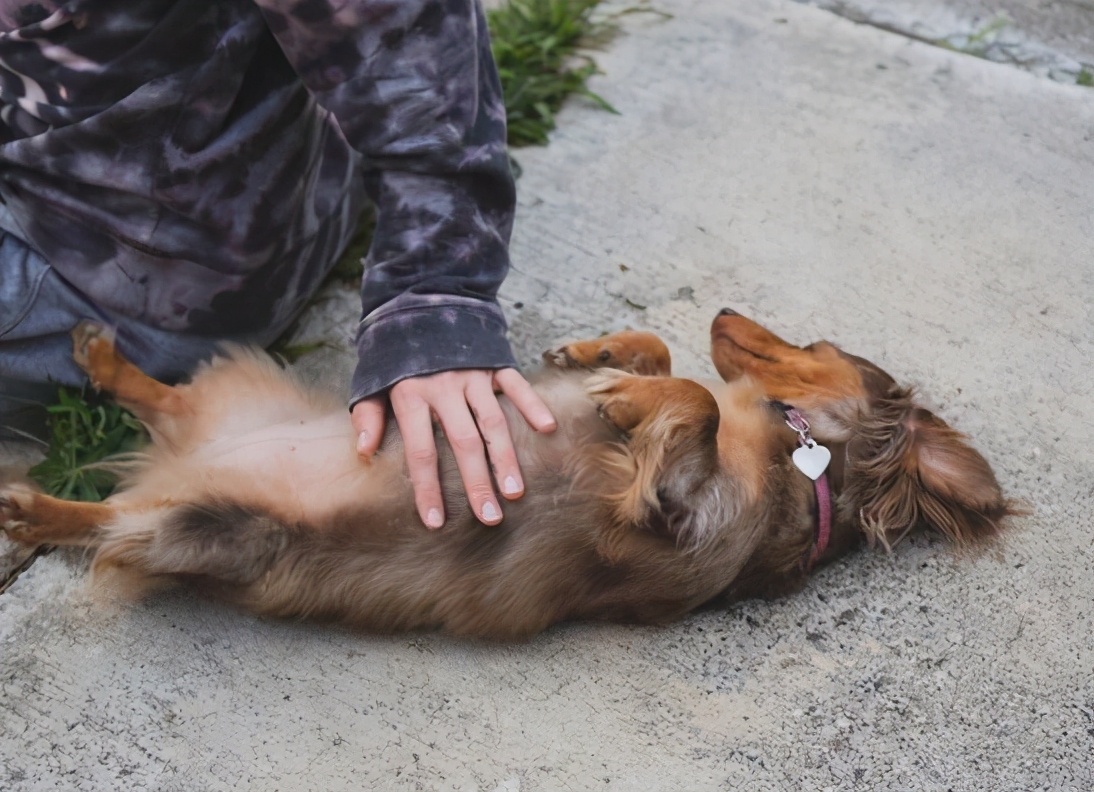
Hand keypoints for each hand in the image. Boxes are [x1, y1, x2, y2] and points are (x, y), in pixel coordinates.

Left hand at [351, 369, 556, 527]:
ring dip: (505, 458)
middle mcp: (444, 388)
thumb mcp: (372, 379)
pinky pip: (516, 386)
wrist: (422, 299)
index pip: (420, 451)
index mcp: (411, 395)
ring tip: (515, 492)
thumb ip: (368, 414)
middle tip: (489, 518)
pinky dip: (532, 406)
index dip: (427, 488)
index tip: (435, 521)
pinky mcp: (495, 362)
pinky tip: (546, 429)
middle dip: (476, 483)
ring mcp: (473, 375)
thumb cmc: (396, 352)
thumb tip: (363, 452)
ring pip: (493, 422)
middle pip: (463, 443)